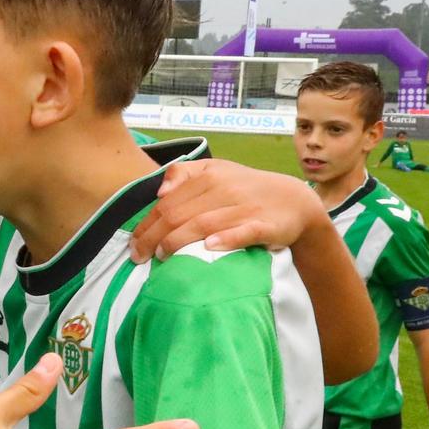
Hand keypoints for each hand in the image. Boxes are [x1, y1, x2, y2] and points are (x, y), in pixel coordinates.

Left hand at [130, 159, 323, 262]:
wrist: (295, 201)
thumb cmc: (246, 189)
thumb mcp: (215, 171)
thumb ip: (184, 174)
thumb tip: (160, 191)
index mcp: (209, 177)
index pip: (168, 203)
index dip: (147, 225)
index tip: (134, 245)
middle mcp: (224, 190)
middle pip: (179, 215)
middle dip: (154, 237)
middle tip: (139, 257)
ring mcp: (245, 208)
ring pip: (204, 224)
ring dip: (179, 241)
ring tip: (162, 256)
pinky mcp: (265, 225)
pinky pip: (244, 232)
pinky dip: (226, 239)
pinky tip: (209, 247)